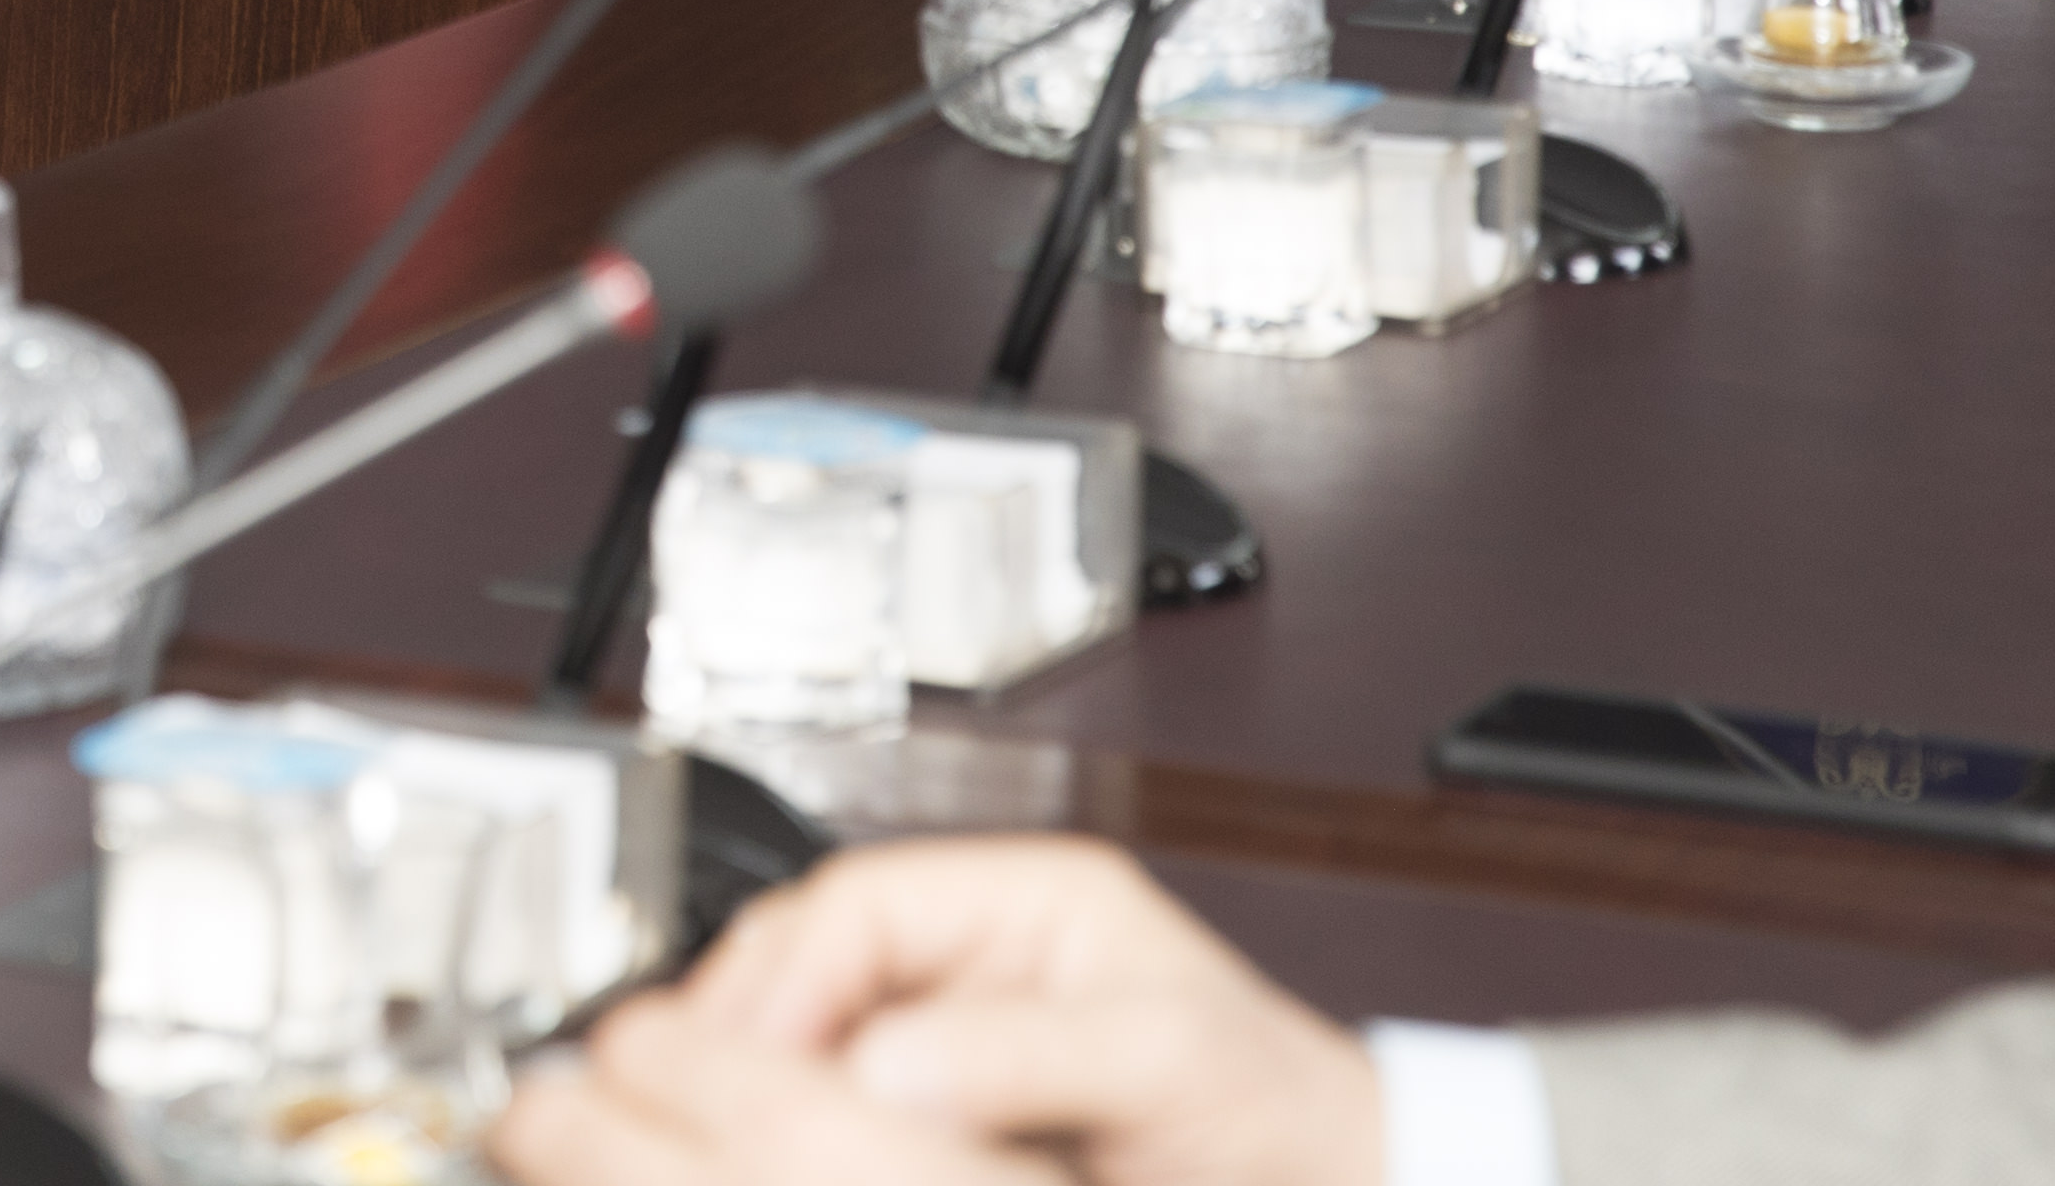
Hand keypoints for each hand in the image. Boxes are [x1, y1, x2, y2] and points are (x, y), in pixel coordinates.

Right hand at [503, 838, 1384, 1185]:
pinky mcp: (963, 1104)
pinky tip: (804, 1153)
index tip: (740, 1058)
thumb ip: (1022, 1051)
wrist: (1343, 1184)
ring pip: (819, 1033)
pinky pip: (856, 1099)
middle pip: (812, 963)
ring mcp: (967, 1028)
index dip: (778, 978)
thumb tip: (881, 1061)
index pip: (850, 906)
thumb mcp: (1162, 1059)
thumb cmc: (1285, 1110)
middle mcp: (982, 950)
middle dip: (750, 1029)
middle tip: (711, 1106)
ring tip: (744, 1135)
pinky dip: (817, 1123)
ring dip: (774, 1080)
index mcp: (1026, 898)